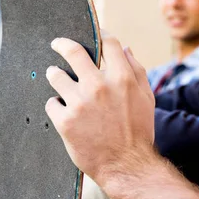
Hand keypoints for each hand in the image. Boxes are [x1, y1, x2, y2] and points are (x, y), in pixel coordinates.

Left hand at [45, 31, 154, 185]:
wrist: (127, 164)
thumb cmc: (139, 130)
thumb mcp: (146, 97)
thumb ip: (136, 70)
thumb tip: (125, 49)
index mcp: (122, 78)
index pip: (108, 43)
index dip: (101, 34)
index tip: (95, 34)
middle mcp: (99, 86)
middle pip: (74, 52)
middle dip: (63, 44)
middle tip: (57, 43)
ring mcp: (80, 103)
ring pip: (56, 76)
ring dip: (55, 74)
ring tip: (55, 76)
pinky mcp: (65, 121)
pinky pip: (51, 103)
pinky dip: (56, 104)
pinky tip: (63, 109)